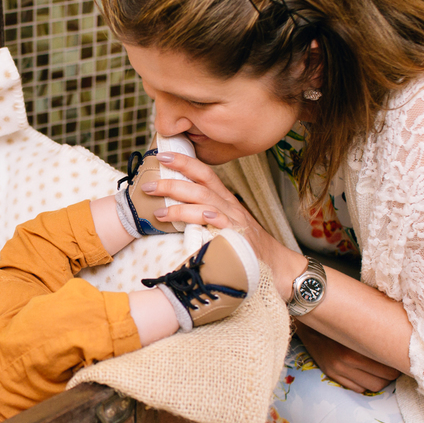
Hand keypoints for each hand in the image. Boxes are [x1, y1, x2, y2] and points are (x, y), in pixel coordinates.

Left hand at [139, 149, 303, 296]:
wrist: (276, 266)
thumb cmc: (246, 246)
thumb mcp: (225, 224)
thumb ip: (204, 214)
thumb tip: (175, 210)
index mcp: (225, 200)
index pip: (204, 173)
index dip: (184, 162)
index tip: (162, 156)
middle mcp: (230, 206)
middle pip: (200, 185)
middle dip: (172, 181)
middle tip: (147, 184)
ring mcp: (234, 221)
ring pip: (205, 203)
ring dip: (178, 205)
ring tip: (156, 213)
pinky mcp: (238, 237)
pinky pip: (220, 224)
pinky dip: (206, 219)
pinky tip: (192, 220)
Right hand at [295, 320, 402, 392]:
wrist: (311, 321)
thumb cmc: (341, 320)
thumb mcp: (360, 325)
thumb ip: (378, 336)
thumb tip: (403, 342)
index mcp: (356, 349)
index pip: (389, 370)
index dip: (397, 366)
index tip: (399, 360)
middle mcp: (346, 362)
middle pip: (382, 381)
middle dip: (389, 375)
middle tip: (391, 365)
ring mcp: (337, 370)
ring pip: (371, 387)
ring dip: (378, 381)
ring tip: (379, 370)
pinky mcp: (331, 374)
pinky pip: (357, 389)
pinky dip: (364, 383)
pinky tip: (365, 373)